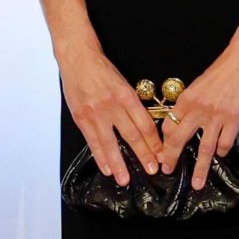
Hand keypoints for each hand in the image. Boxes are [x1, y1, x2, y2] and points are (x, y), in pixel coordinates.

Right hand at [58, 43, 161, 183]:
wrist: (78, 58)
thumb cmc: (102, 70)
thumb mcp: (122, 83)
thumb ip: (132, 105)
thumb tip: (143, 129)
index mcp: (127, 95)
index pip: (145, 123)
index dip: (154, 141)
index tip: (161, 155)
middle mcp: (112, 105)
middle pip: (132, 135)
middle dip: (143, 155)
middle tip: (152, 170)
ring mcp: (95, 113)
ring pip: (111, 143)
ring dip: (119, 163)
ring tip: (125, 180)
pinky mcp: (81, 118)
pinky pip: (93, 142)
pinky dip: (100, 157)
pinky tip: (107, 168)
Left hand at [158, 45, 238, 190]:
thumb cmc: (223, 70)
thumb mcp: (199, 84)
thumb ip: (191, 103)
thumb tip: (183, 119)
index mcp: (186, 99)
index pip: (168, 125)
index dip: (163, 142)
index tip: (161, 153)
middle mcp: (198, 109)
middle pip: (179, 139)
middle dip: (171, 158)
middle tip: (167, 171)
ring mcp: (216, 116)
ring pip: (204, 148)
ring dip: (199, 169)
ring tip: (196, 184)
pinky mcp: (235, 119)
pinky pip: (225, 142)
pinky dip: (223, 151)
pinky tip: (222, 154)